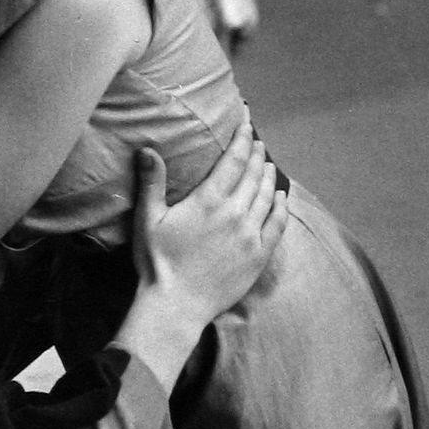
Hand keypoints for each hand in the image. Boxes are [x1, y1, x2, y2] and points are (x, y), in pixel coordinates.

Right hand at [119, 120, 287, 390]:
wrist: (176, 306)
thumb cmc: (157, 262)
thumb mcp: (148, 220)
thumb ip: (152, 182)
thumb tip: (147, 149)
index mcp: (209, 200)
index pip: (233, 160)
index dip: (241, 138)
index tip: (246, 122)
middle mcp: (235, 213)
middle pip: (253, 174)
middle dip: (256, 153)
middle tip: (256, 140)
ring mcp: (250, 235)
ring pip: (266, 196)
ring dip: (268, 176)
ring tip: (267, 163)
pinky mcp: (259, 256)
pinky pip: (277, 225)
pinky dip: (280, 207)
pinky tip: (280, 197)